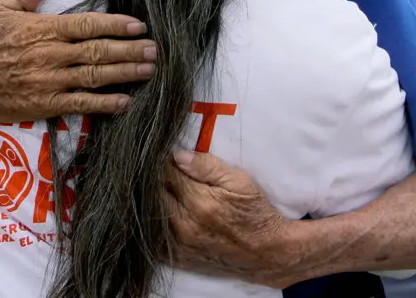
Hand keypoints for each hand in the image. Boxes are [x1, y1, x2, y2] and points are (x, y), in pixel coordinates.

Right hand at [0, 0, 157, 122]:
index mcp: (43, 29)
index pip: (88, 25)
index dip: (116, 25)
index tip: (139, 25)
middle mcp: (51, 55)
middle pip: (99, 51)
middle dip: (130, 50)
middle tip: (156, 49)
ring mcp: (50, 82)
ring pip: (95, 76)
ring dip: (125, 73)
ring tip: (149, 70)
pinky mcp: (46, 105)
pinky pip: (81, 104)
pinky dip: (105, 104)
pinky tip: (125, 102)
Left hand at [164, 150, 297, 288]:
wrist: (268, 253)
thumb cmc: (255, 212)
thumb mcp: (240, 181)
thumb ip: (207, 166)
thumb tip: (176, 155)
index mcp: (199, 202)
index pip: (164, 172)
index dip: (164, 161)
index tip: (166, 156)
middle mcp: (184, 225)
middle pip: (152, 193)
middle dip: (155, 180)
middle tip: (163, 172)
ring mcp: (178, 245)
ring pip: (148, 215)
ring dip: (151, 200)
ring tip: (164, 190)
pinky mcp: (177, 259)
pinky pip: (153, 237)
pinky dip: (153, 223)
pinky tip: (165, 213)